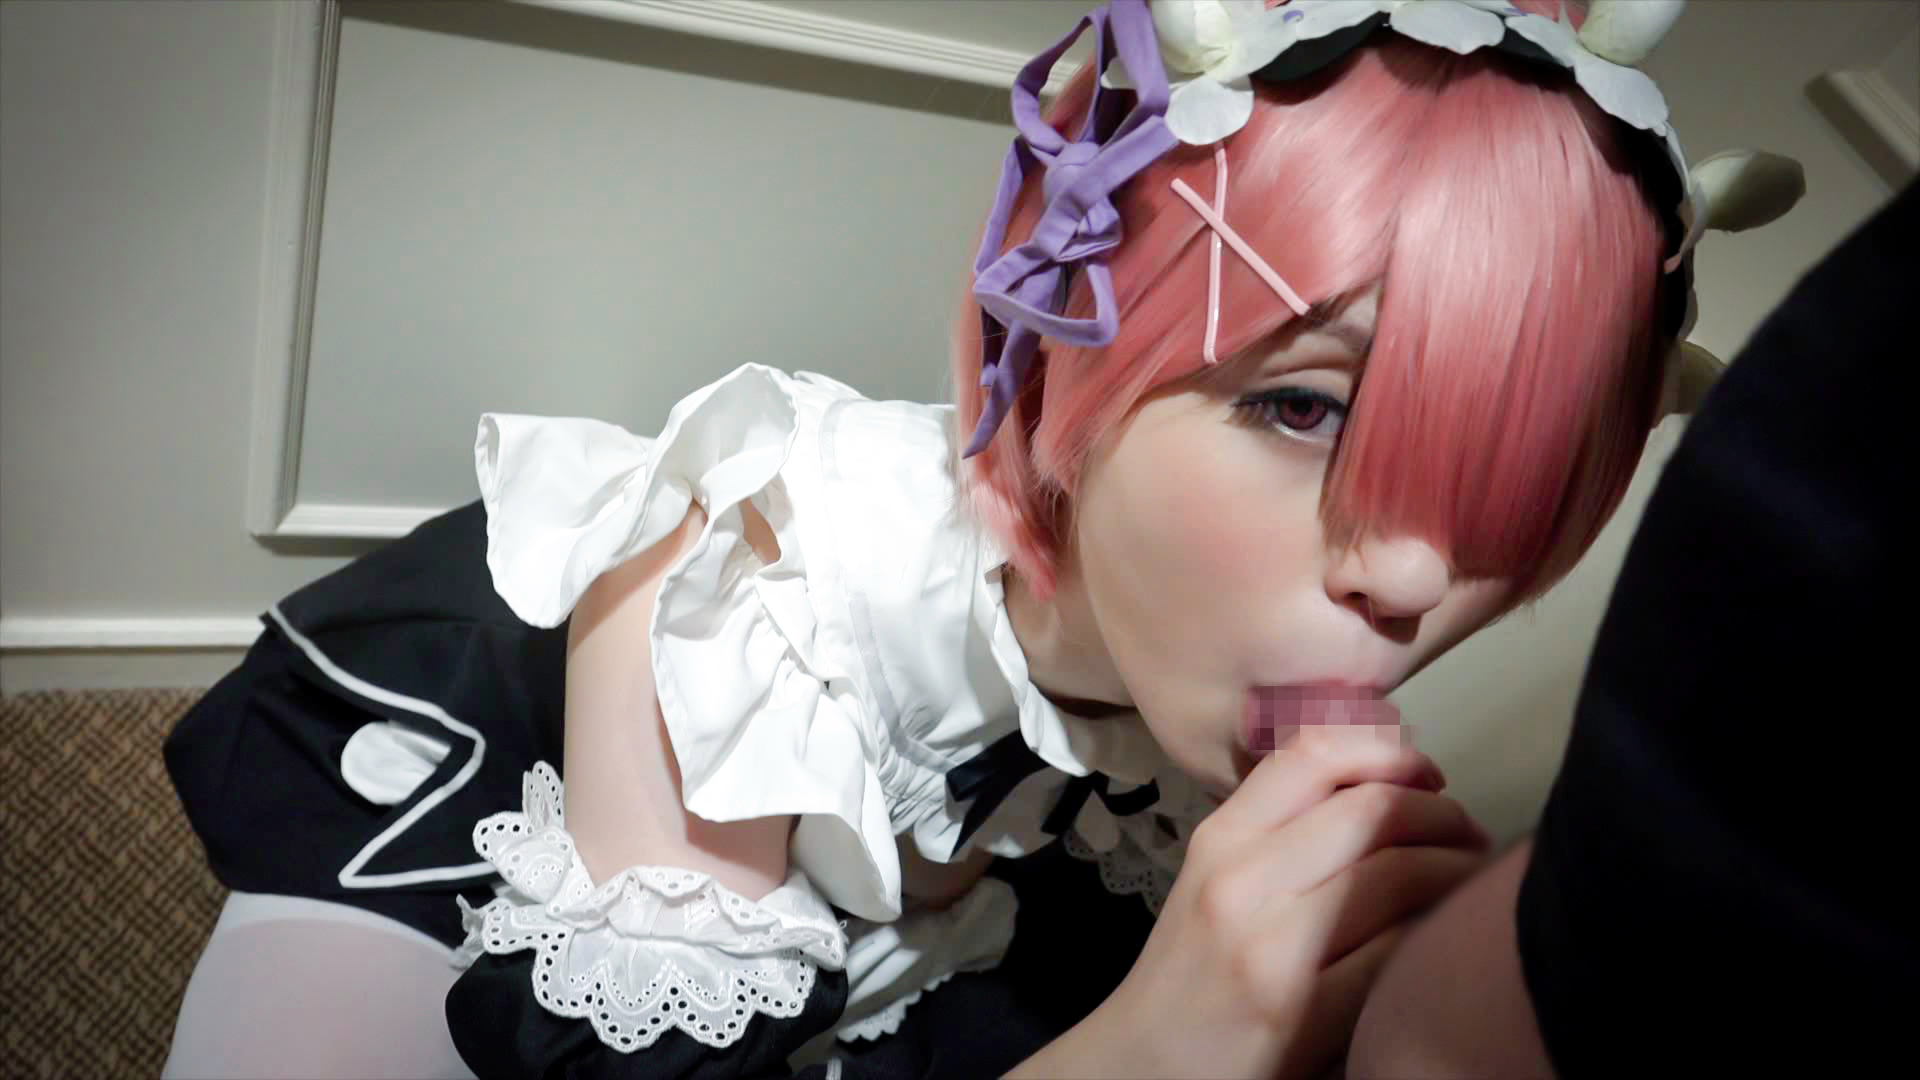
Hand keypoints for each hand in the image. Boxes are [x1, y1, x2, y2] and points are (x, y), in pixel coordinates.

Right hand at [1010, 726, 1490, 1078]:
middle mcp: (1240, 880)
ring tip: (1473, 882)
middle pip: (1371, 808)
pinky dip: (1436, 937)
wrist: (1143, 1065)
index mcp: (1221, 839)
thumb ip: (1278, 832)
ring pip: (1397, 874)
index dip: (1387, 750)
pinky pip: (1396, 951)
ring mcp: (1270, 948)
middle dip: (1443, 813)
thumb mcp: (1214, 881)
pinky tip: (1443, 941)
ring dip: (1456, 871)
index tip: (1427, 773)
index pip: (1311, 754)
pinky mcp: (1300, 1013)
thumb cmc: (1191, 973)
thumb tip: (1380, 784)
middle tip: (1469, 835)